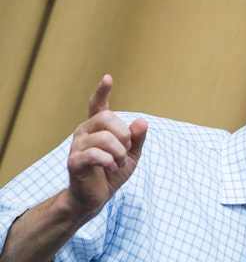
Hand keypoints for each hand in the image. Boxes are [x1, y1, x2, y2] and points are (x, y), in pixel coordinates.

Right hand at [66, 74, 146, 216]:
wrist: (96, 197)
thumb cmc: (112, 173)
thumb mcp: (132, 154)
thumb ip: (138, 138)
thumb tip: (141, 122)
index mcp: (97, 127)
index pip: (97, 104)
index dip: (102, 91)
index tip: (108, 78)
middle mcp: (84, 131)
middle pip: (107, 119)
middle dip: (123, 135)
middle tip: (125, 151)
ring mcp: (76, 145)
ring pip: (104, 138)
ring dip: (119, 153)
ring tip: (119, 163)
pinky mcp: (74, 161)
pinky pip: (95, 154)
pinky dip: (110, 161)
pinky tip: (111, 167)